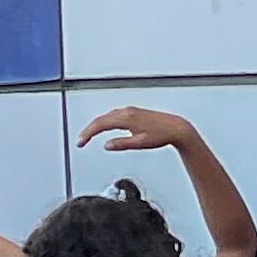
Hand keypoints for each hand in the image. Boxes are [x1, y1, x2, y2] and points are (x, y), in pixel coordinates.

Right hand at [77, 105, 196, 156]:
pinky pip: (113, 115)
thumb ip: (122, 144)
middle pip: (101, 119)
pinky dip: (105, 121)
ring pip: (107, 116)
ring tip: (88, 135)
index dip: (88, 133)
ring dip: (96, 125)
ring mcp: (130, 111)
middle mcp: (127, 112)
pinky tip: (104, 126)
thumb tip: (107, 145)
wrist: (175, 128)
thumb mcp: (140, 143)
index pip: (101, 124)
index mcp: (126, 118)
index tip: (80, 142)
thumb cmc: (161, 134)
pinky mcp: (133, 112)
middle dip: (89, 130)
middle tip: (80, 141)